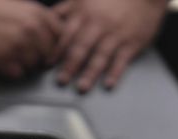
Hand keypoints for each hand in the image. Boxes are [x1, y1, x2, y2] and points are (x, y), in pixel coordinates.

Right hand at [0, 0, 63, 78]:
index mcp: (39, 15)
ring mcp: (19, 47)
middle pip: (48, 55)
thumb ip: (38, 18)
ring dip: (23, 65)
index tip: (45, 49)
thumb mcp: (21, 5)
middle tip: (24, 56)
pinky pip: (16, 74)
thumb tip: (48, 35)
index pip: (60, 38)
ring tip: (8, 56)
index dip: (53, 46)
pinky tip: (0, 61)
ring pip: (32, 67)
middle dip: (38, 58)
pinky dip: (10, 71)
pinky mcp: (4, 60)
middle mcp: (33, 31)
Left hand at [51, 0, 167, 90]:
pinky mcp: (133, 42)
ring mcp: (116, 35)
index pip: (67, 35)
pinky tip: (108, 84)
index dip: (56, 51)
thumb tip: (44, 20)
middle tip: (61, 81)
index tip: (47, 65)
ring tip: (82, 87)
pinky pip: (122, 59)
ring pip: (101, 56)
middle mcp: (99, 25)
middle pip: (82, 48)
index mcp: (84, 15)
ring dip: (91, 73)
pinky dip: (115, 72)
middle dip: (70, 66)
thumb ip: (64, 11)